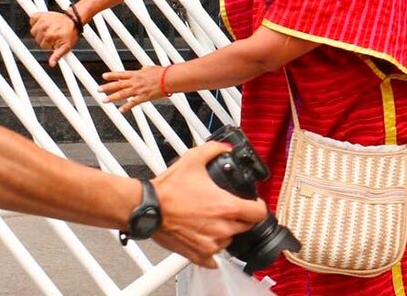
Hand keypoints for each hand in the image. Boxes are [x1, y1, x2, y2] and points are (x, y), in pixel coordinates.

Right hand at [29, 11, 79, 66]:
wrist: (74, 21)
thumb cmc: (71, 33)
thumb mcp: (66, 47)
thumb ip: (57, 56)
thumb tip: (51, 64)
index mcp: (50, 36)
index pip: (42, 46)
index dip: (49, 46)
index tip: (55, 42)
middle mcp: (45, 27)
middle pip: (37, 39)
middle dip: (45, 39)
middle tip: (54, 36)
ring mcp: (42, 20)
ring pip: (33, 31)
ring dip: (40, 32)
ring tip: (50, 30)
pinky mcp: (41, 14)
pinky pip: (32, 19)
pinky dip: (36, 21)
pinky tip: (44, 24)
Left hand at [100, 65, 164, 112]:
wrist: (169, 78)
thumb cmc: (162, 72)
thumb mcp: (150, 68)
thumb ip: (144, 69)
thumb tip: (142, 68)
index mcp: (136, 74)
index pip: (120, 74)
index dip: (111, 75)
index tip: (104, 76)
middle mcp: (135, 82)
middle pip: (118, 85)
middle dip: (107, 87)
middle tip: (99, 89)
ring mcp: (138, 90)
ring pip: (122, 94)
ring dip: (112, 97)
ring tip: (104, 100)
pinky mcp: (144, 97)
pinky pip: (133, 103)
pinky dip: (126, 107)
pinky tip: (120, 110)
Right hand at [150, 142, 268, 267]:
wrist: (146, 208)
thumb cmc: (167, 190)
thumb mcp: (193, 160)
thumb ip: (214, 150)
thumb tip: (224, 148)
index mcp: (226, 207)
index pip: (260, 213)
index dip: (258, 206)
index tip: (253, 203)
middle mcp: (222, 228)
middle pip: (247, 226)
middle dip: (242, 217)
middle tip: (229, 209)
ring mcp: (210, 244)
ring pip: (230, 240)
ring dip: (226, 232)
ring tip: (212, 220)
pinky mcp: (197, 254)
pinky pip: (213, 259)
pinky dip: (212, 250)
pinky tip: (205, 238)